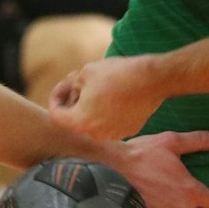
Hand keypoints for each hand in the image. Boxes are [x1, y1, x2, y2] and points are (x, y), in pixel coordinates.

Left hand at [48, 55, 162, 140]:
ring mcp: (113, 135)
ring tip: (98, 88)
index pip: (57, 115)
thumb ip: (70, 84)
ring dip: (91, 107)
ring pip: (94, 122)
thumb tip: (67, 90)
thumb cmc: (116, 74)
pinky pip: (110, 123)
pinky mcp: (128, 131)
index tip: (64, 86)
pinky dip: (107, 112)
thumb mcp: (85, 72)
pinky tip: (114, 96)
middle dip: (74, 101)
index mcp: (80, 122)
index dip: (56, 97)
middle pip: (75, 119)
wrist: (151, 79)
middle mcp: (95, 134)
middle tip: (79, 83)